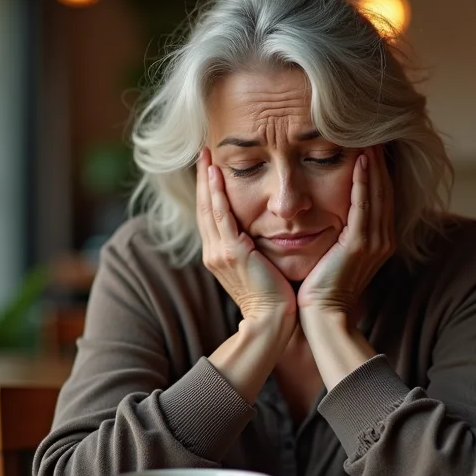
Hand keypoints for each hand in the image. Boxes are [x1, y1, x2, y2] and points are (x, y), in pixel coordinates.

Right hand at [196, 147, 296, 328]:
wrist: (272, 321)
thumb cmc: (274, 298)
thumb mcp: (260, 268)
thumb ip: (255, 250)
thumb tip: (262, 234)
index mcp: (219, 255)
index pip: (210, 216)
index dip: (208, 191)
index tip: (210, 168)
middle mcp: (213, 252)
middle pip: (203, 208)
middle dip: (202, 179)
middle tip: (202, 153)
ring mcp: (219, 252)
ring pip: (208, 208)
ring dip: (206, 180)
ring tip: (205, 156)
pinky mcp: (230, 253)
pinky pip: (220, 216)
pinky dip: (216, 194)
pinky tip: (215, 175)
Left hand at [297, 146, 394, 319]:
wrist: (322, 315)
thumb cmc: (321, 287)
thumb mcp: (335, 254)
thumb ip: (339, 233)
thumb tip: (330, 213)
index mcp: (378, 240)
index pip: (380, 196)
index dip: (378, 170)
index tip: (372, 145)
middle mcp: (382, 239)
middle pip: (384, 190)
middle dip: (380, 161)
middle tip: (376, 132)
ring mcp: (374, 243)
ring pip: (377, 194)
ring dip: (374, 165)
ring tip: (369, 138)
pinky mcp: (360, 246)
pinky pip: (363, 206)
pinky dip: (363, 182)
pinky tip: (360, 161)